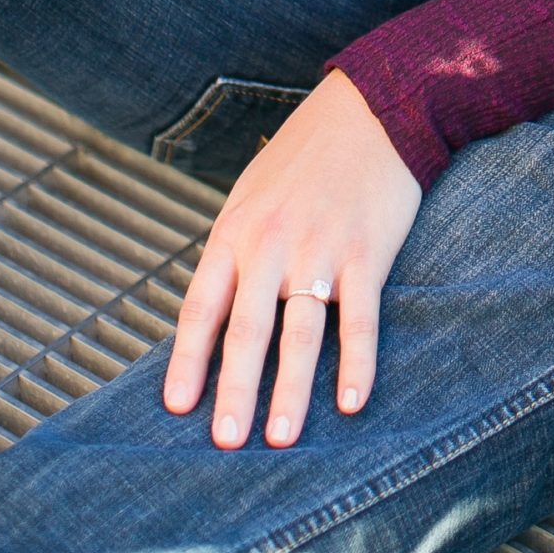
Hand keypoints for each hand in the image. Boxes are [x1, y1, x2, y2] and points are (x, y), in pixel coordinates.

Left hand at [163, 69, 421, 447]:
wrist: (374, 109)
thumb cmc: (306, 156)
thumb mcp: (251, 193)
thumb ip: (234, 251)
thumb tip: (215, 315)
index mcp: (235, 232)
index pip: (202, 307)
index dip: (188, 361)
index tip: (179, 408)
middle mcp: (273, 245)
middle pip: (248, 332)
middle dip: (236, 392)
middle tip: (227, 444)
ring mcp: (322, 251)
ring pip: (302, 334)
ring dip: (292, 391)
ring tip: (283, 439)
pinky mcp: (367, 253)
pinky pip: (360, 319)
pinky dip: (357, 362)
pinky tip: (353, 401)